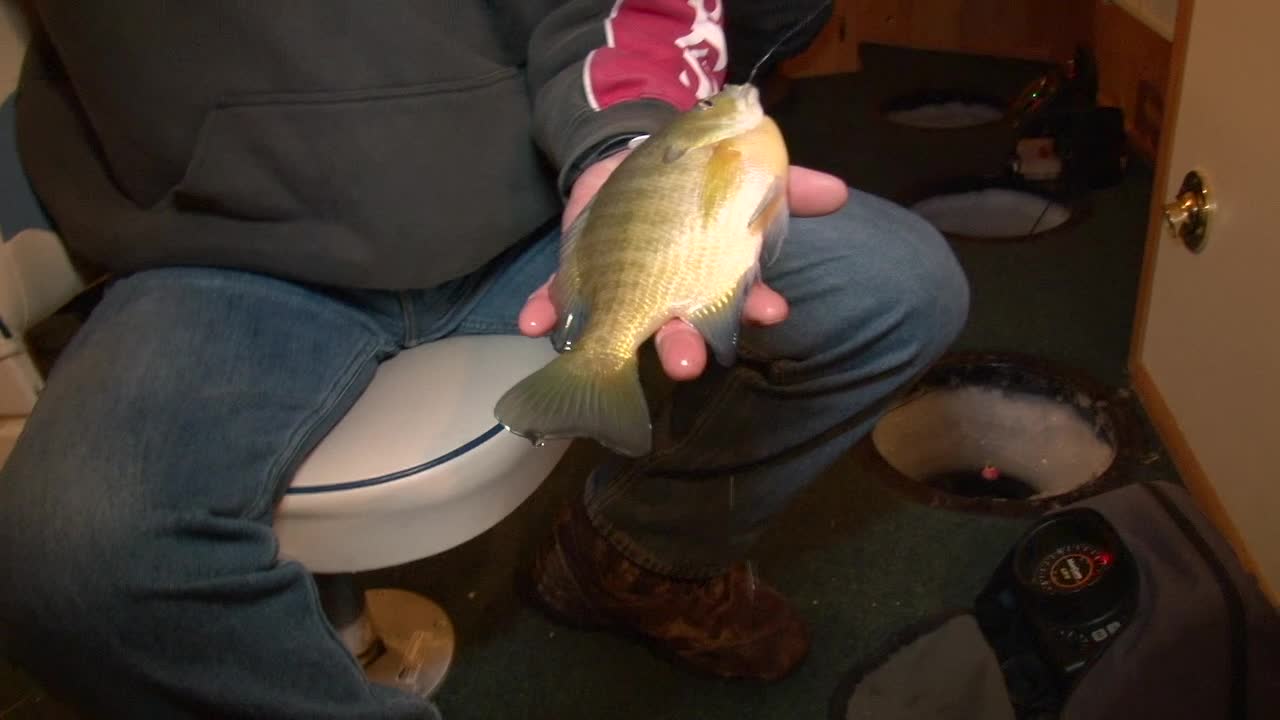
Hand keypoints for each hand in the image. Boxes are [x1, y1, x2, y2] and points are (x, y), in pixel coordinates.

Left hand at [519, 150, 848, 379]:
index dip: (753, 310)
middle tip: (688, 363)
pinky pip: (557, 301)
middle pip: (675, 331)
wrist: (630, 157)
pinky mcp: (577, 276)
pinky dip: (545, 311)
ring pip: (618, 327)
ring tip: (617, 351)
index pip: (737, 302)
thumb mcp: (741, 172)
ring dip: (615, 343)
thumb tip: (838, 192)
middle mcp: (664, 296)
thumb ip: (784, 182)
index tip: (772, 312)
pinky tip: (535, 322)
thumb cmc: (692, 181)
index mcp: (709, 278)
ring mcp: (617, 291)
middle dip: (682, 348)